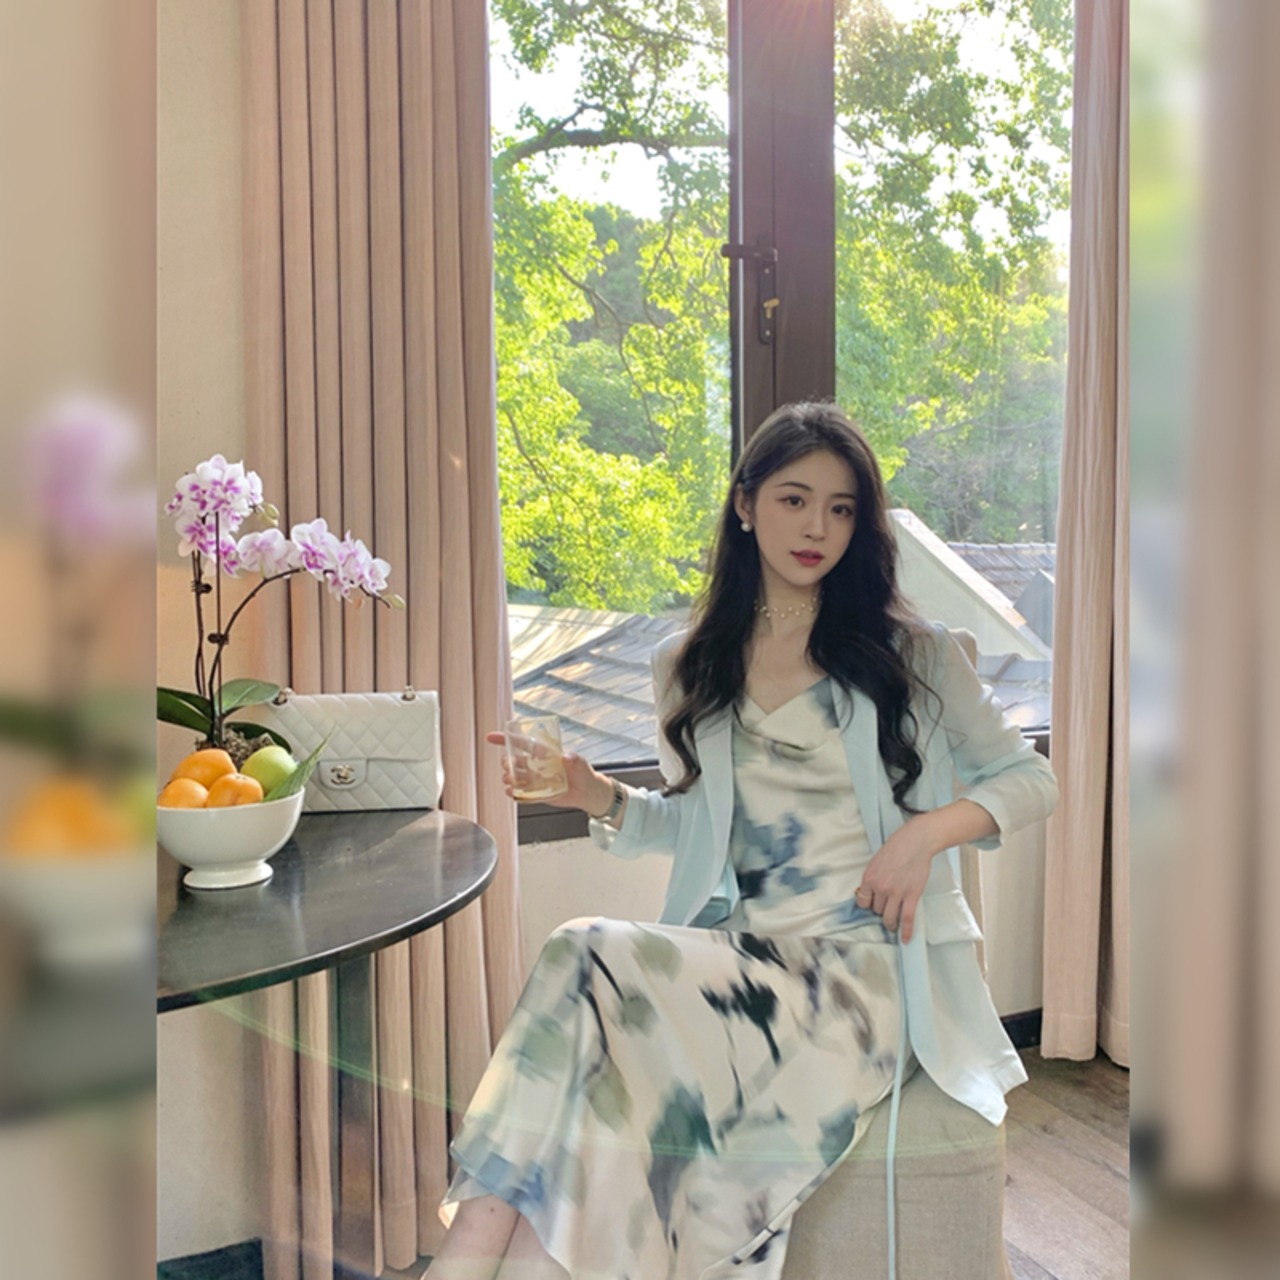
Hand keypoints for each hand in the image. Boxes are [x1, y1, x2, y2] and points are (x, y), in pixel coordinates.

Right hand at [485, 731, 613, 815]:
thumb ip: (574, 759)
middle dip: (507, 763)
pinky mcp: (536, 793)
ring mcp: (535, 779)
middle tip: (510, 767)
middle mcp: (536, 765)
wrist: (588, 793)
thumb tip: (567, 756)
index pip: (521, 743)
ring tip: (512, 781)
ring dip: (509, 778)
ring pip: (513, 777)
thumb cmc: (584, 773)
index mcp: (543, 753)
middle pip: (513, 761)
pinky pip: (520, 793)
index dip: (504, 739)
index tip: (491, 737)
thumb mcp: (581, 763)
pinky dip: (513, 793)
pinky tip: (513, 792)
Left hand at [854, 818, 936, 942]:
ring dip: (891, 923)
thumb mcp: (877, 861)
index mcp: (869, 877)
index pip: (863, 902)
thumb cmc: (897, 847)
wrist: (916, 841)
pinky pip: (906, 918)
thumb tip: (873, 892)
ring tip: (893, 924)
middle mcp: (880, 887)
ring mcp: (896, 893)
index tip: (872, 906)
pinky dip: (906, 931)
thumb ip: (874, 877)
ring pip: (889, 917)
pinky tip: (905, 938)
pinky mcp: (911, 895)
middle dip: (881, 910)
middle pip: (876, 910)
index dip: (868, 905)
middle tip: (887, 909)